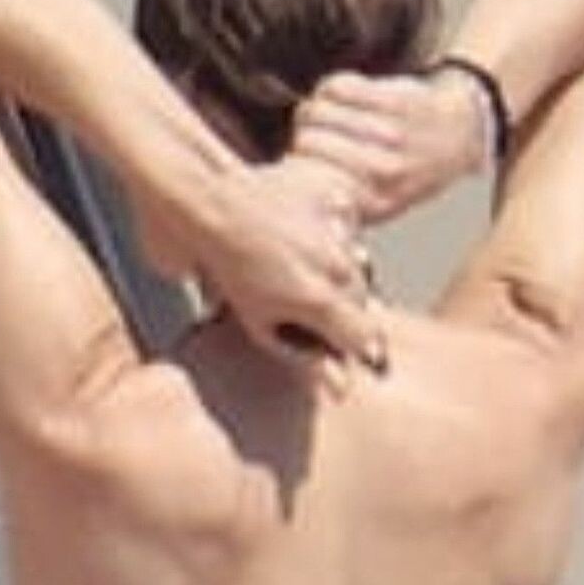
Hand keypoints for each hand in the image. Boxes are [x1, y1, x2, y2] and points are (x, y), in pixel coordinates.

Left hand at [144, 153, 384, 379]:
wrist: (215, 207)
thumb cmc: (231, 270)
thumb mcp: (261, 326)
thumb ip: (304, 356)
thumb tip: (339, 386)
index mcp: (321, 300)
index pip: (368, 338)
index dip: (364, 347)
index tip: (357, 351)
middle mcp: (338, 264)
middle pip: (365, 300)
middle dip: (348, 309)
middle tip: (315, 303)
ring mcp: (340, 229)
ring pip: (358, 262)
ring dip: (341, 271)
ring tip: (305, 267)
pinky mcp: (336, 197)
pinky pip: (349, 225)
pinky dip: (336, 233)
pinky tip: (308, 236)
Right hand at [291, 70, 487, 227]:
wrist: (458, 135)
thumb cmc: (409, 171)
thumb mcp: (378, 204)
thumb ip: (341, 202)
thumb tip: (293, 194)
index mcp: (376, 204)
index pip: (310, 180)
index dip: (297, 166)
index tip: (300, 163)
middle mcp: (384, 172)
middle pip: (307, 142)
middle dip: (302, 135)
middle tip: (310, 134)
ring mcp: (392, 134)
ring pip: (319, 110)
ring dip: (315, 109)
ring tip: (326, 115)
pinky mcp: (395, 100)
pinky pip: (338, 86)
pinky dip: (333, 88)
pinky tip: (341, 97)